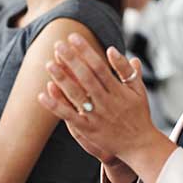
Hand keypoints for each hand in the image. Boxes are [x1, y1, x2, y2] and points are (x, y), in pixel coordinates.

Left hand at [38, 34, 167, 166]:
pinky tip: (42, 95)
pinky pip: (69, 116)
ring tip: (49, 64)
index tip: (73, 37)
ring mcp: (96, 116)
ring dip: (62, 79)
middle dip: (71, 60)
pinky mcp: (88, 130)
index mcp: (118, 90)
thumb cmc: (139, 114)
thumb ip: (126, 69)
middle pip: (85, 77)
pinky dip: (55, 106)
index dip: (85, 51)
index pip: (99, 66)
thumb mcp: (139, 89)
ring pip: (76, 95)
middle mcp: (107, 102)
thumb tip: (112, 49)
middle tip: (58, 45)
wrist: (140, 145)